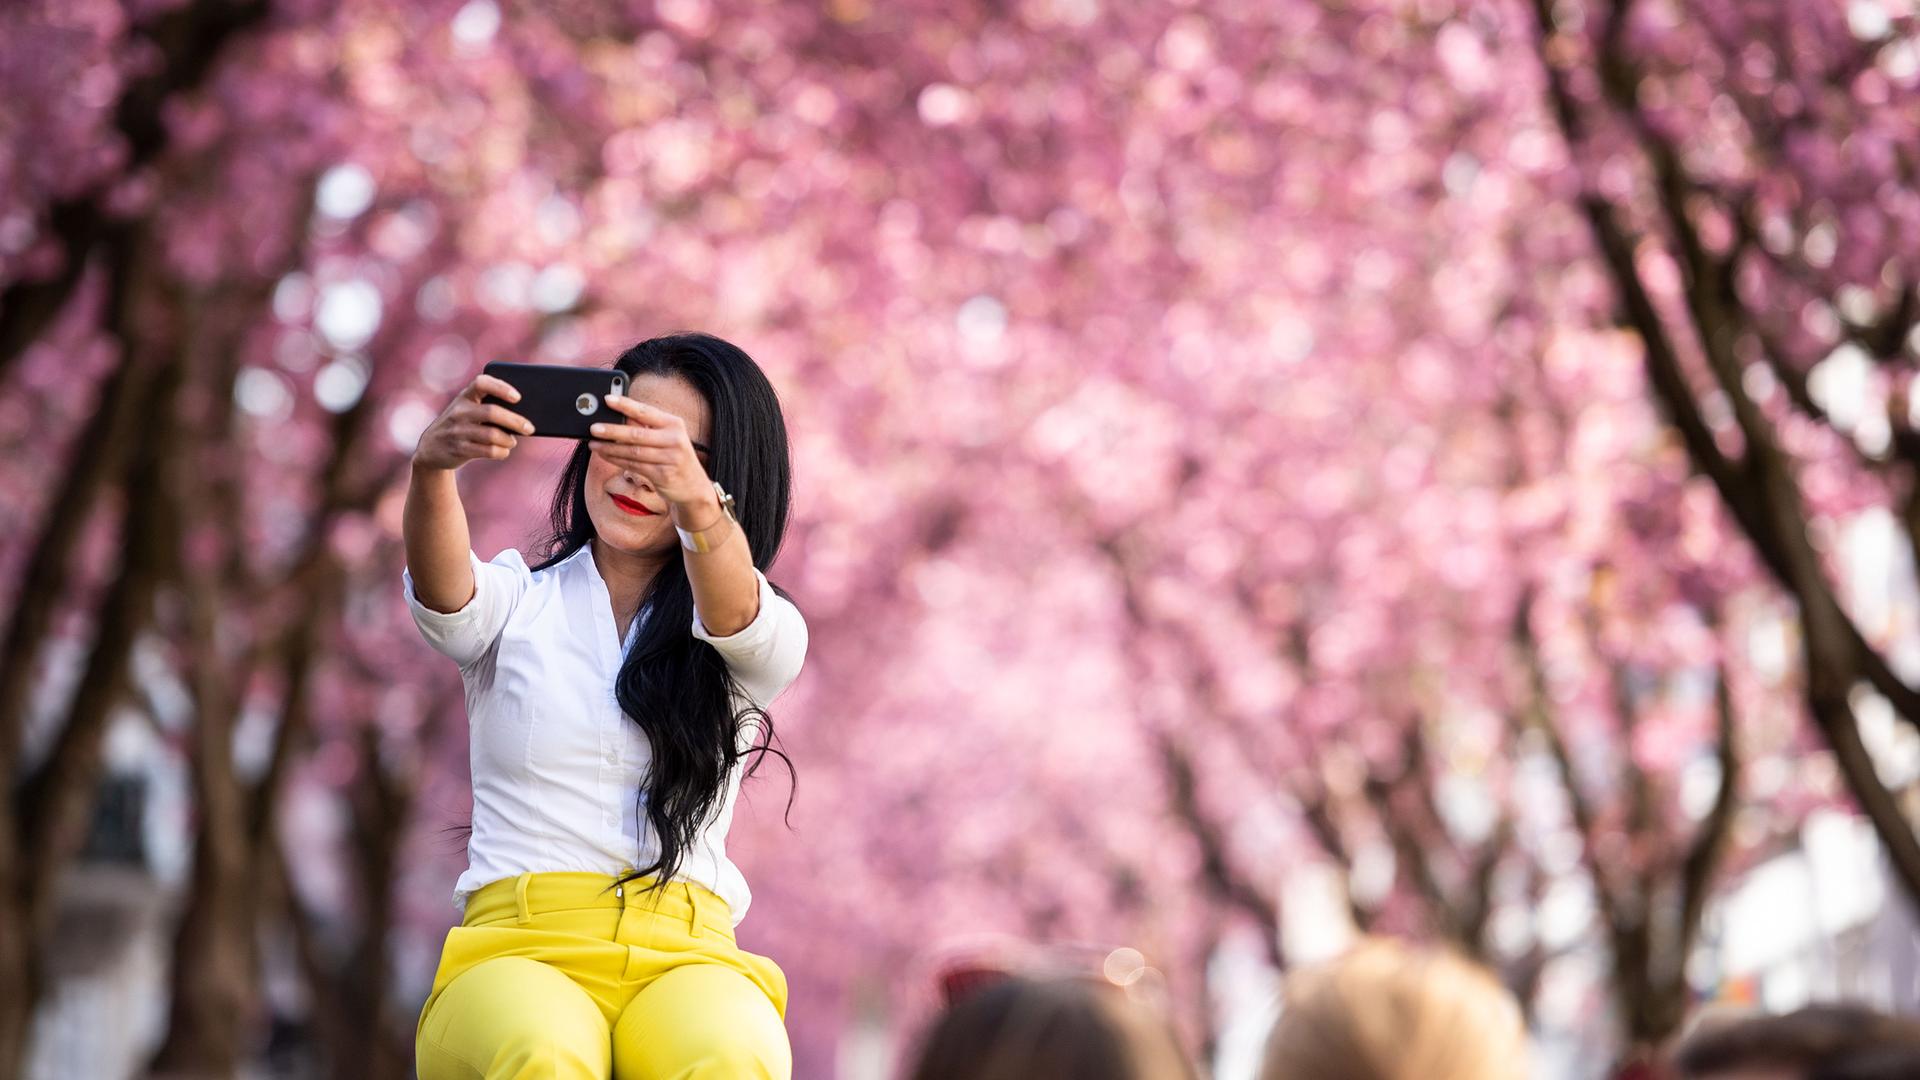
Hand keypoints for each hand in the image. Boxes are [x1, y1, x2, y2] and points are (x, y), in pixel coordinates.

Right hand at [411, 373, 535, 470]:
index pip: (481, 383)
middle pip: (492, 412)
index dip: (501, 387)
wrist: (431, 448)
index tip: (517, 397)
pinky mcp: (459, 449)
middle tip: (530, 428)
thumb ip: (488, 408)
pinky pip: (488, 451)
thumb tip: (523, 416)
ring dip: (508, 440)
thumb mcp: (467, 411)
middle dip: (515, 421)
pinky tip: (504, 450)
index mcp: (464, 397)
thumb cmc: (461, 425)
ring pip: (492, 435)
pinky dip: (501, 452)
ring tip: (512, 441)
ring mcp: (458, 431)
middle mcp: (459, 411)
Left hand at [589, 396, 716, 517]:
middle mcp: (674, 440)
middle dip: (612, 431)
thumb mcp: (667, 437)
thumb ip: (646, 427)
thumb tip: (616, 417)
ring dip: (610, 448)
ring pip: (633, 452)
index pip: (646, 411)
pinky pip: (634, 466)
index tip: (607, 399)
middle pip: (637, 434)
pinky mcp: (663, 475)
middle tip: (593, 428)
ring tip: (593, 444)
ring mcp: (670, 458)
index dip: (626, 405)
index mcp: (674, 424)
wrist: (694, 487)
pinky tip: (606, 455)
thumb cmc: (674, 457)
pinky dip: (617, 460)